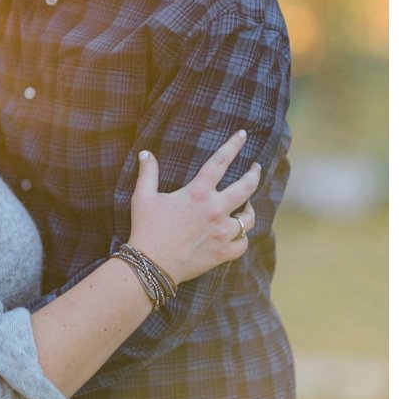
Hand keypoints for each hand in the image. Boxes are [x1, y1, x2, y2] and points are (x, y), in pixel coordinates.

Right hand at [125, 130, 262, 285]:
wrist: (152, 264)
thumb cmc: (147, 228)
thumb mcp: (143, 197)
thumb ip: (148, 173)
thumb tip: (146, 154)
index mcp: (198, 193)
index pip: (220, 162)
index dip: (233, 145)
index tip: (243, 135)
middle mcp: (216, 210)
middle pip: (246, 187)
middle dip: (254, 175)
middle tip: (255, 169)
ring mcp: (223, 232)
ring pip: (249, 218)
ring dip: (248, 210)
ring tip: (246, 206)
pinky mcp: (225, 252)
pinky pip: (243, 242)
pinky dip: (242, 238)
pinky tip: (238, 234)